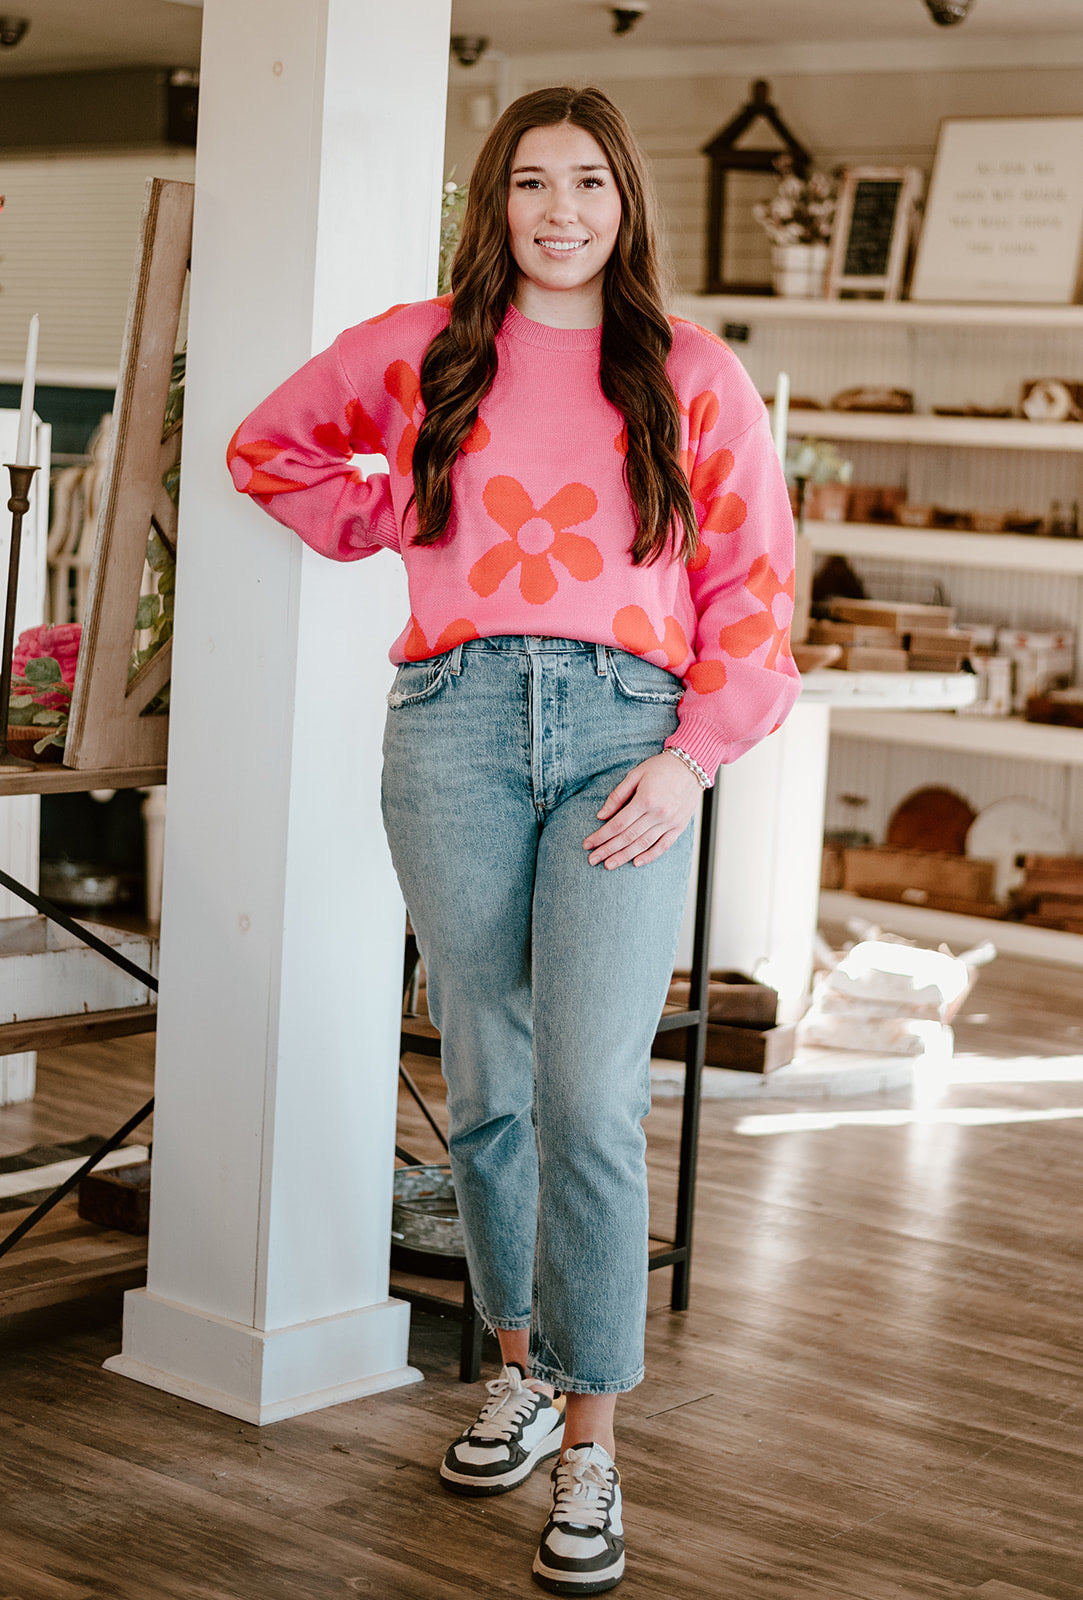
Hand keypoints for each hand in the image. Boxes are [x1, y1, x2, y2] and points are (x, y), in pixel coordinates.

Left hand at [583, 752, 702, 868]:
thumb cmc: (661, 767)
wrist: (692, 765)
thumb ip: (617, 796)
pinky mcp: (679, 826)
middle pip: (627, 837)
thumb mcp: (635, 774)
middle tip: (592, 860)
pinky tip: (636, 862)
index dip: (601, 836)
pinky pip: (663, 846)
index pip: (617, 824)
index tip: (588, 844)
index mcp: (645, 799)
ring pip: (643, 844)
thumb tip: (601, 815)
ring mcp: (670, 822)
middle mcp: (658, 813)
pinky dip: (649, 856)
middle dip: (607, 850)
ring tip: (609, 865)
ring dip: (624, 856)